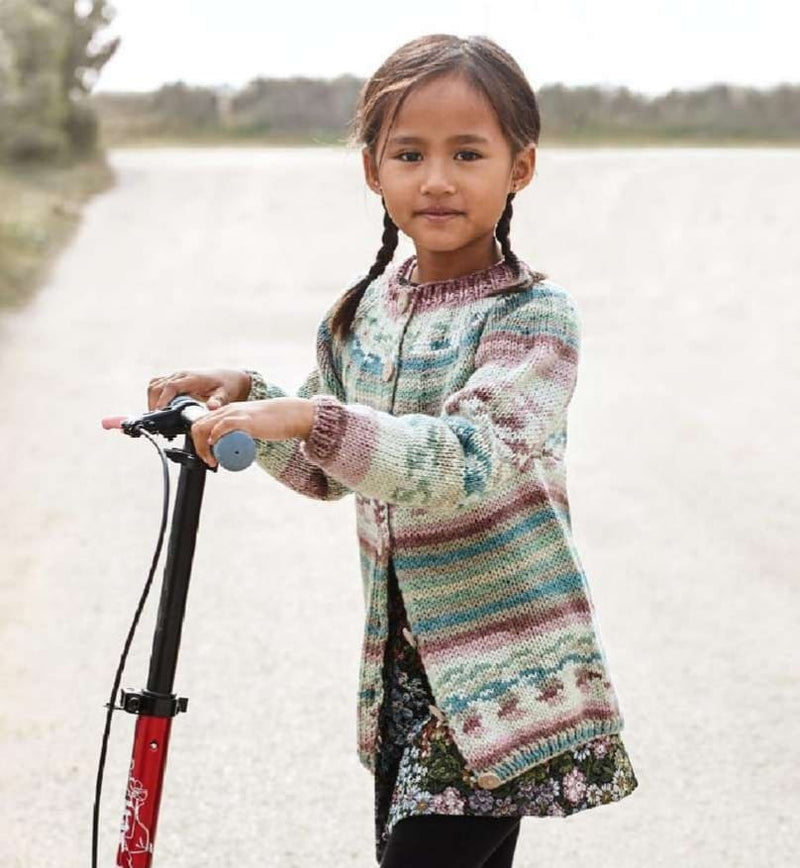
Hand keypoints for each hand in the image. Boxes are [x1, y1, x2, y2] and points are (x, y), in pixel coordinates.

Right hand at [147, 368, 250, 411]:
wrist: (231, 377)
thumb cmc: (228, 385)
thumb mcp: (225, 394)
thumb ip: (218, 401)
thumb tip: (212, 407)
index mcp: (192, 378)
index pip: (170, 386)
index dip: (162, 400)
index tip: (159, 412)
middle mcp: (181, 375)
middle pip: (157, 385)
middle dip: (153, 402)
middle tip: (159, 420)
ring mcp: (177, 376)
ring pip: (155, 384)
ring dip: (152, 399)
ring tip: (159, 415)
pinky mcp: (175, 379)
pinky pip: (158, 384)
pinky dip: (155, 395)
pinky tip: (161, 408)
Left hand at [189, 397, 315, 468]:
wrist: (291, 415)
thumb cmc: (273, 423)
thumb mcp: (249, 426)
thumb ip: (239, 433)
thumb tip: (233, 450)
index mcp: (226, 411)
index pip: (201, 423)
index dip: (197, 441)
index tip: (206, 455)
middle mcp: (227, 410)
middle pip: (198, 426)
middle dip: (197, 447)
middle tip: (209, 460)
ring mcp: (235, 413)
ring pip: (206, 427)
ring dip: (203, 447)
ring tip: (213, 460)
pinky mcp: (245, 419)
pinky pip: (223, 426)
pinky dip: (215, 437)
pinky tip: (216, 447)